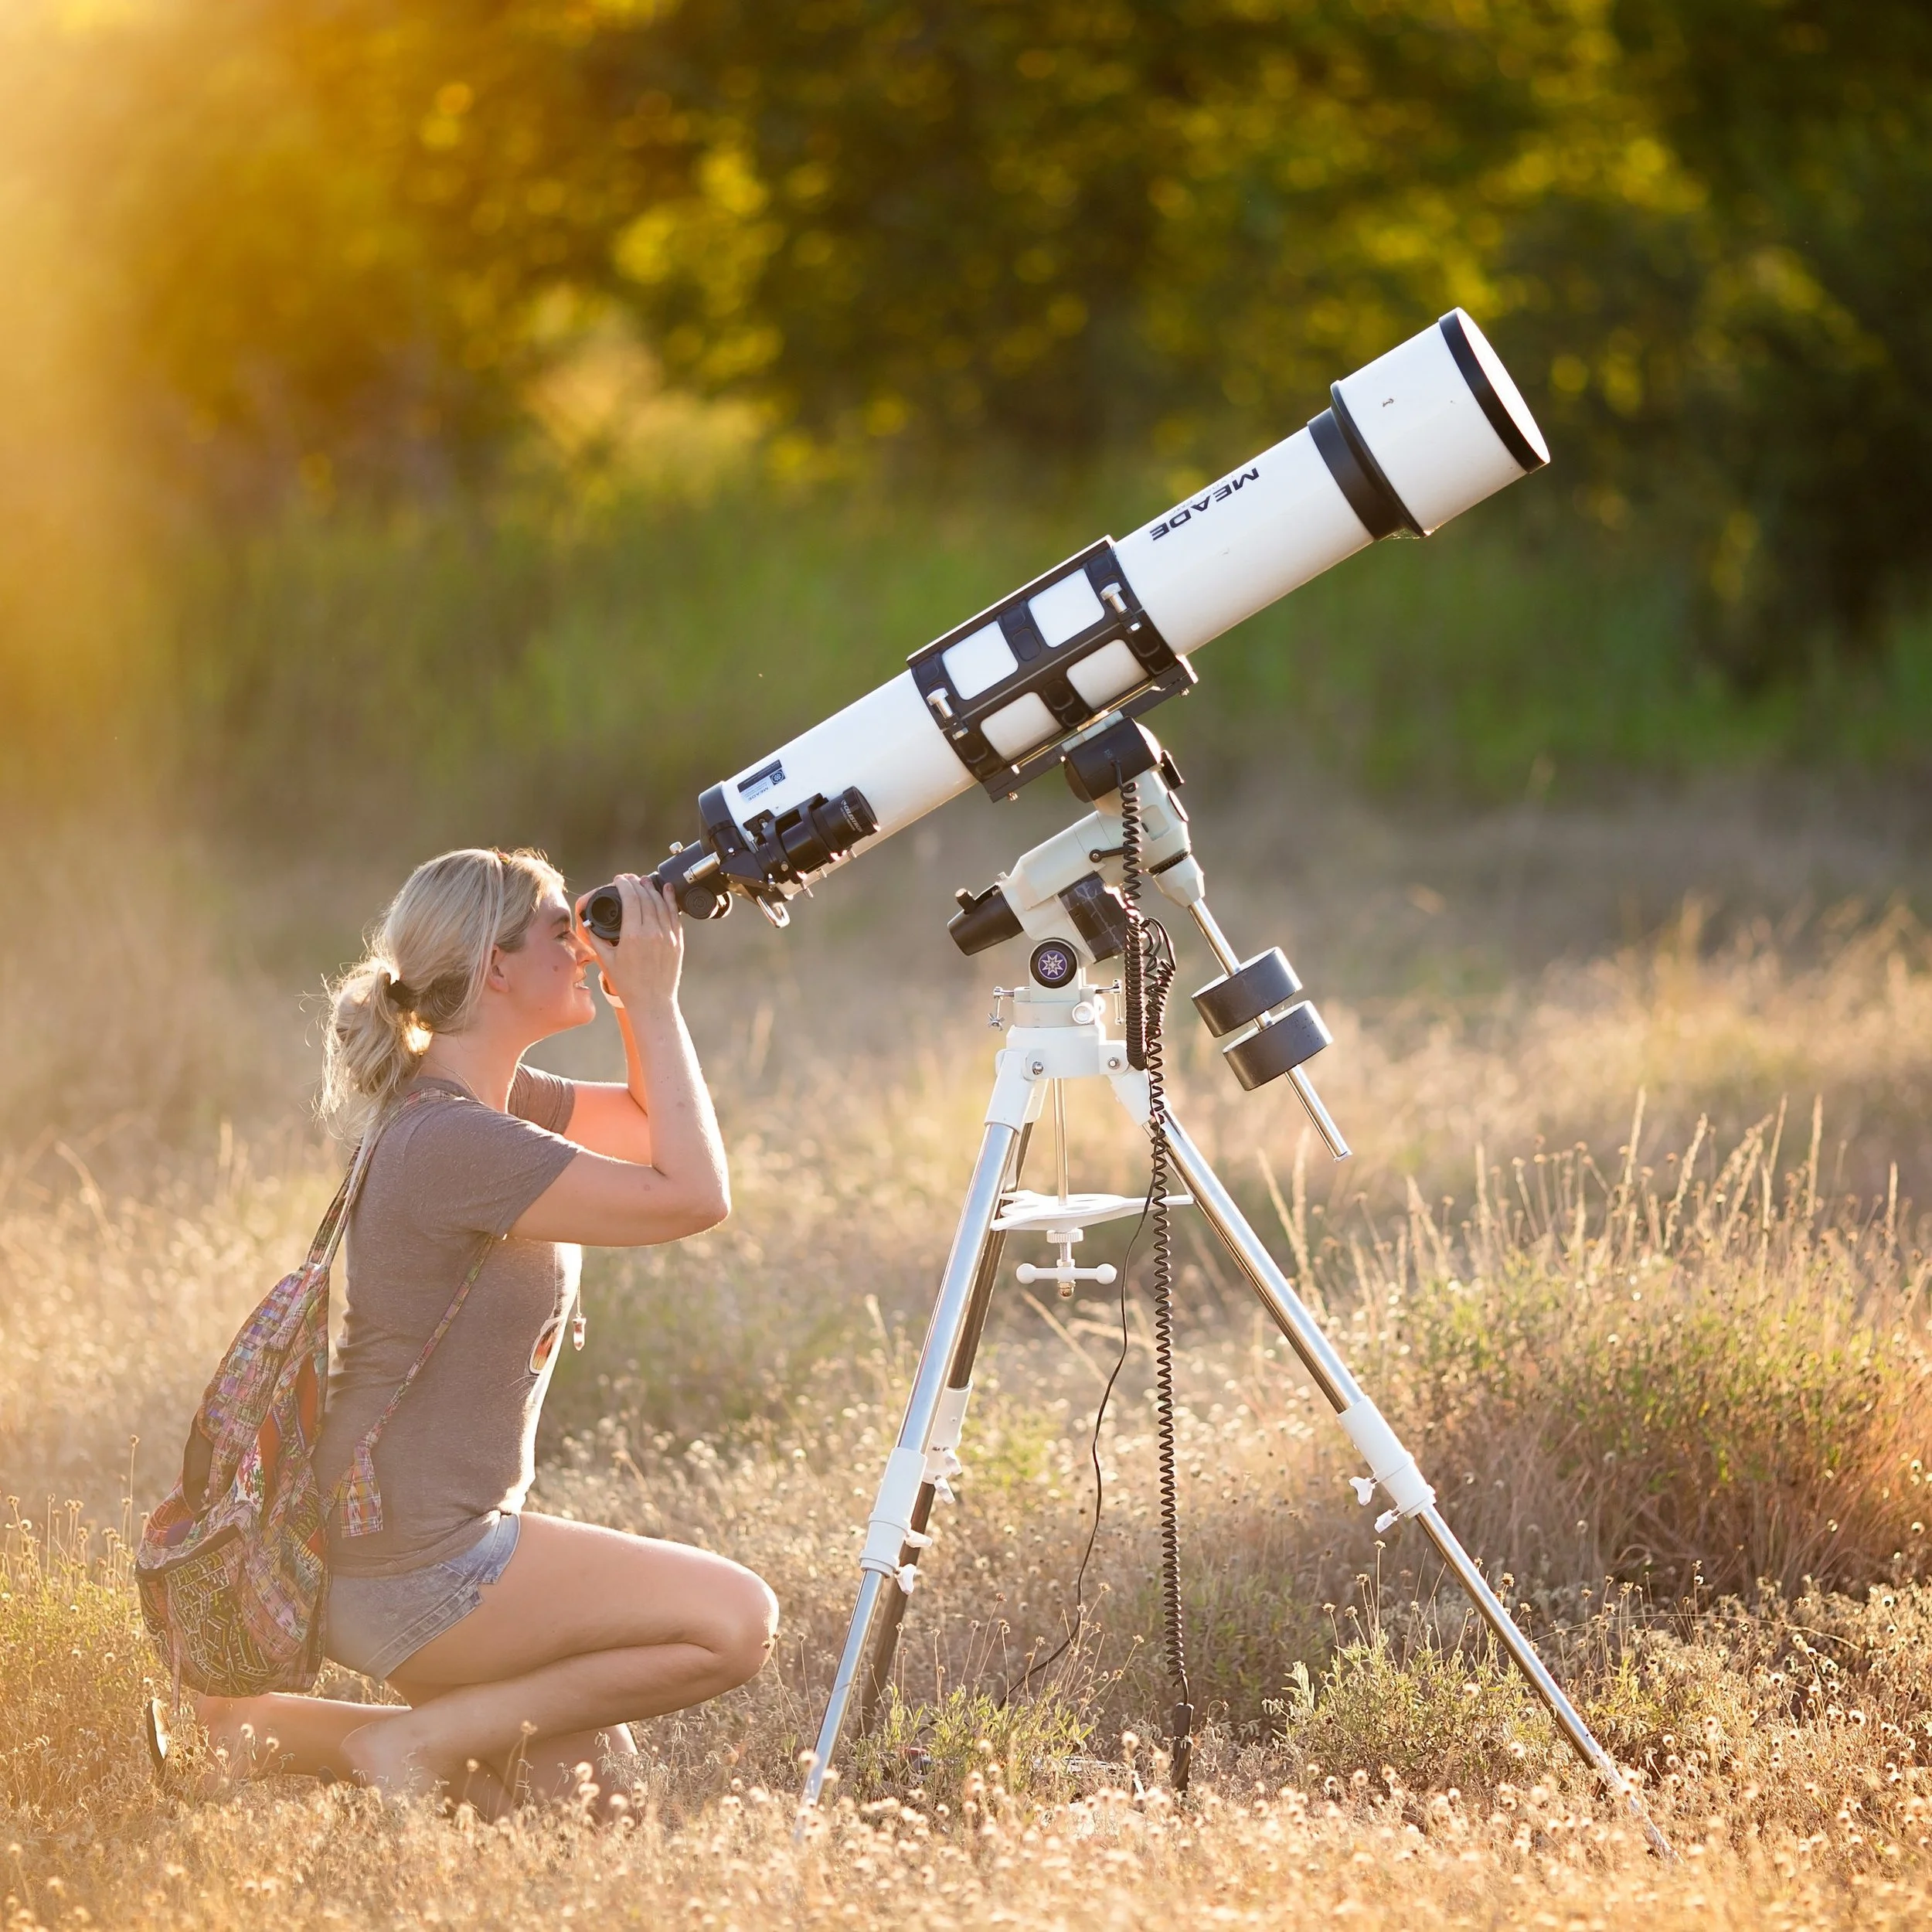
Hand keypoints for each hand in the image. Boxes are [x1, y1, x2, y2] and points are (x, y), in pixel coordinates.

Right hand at [577, 874, 683, 1011]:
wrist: (653, 1002)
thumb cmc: (628, 984)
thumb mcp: (606, 960)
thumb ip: (596, 938)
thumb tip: (586, 923)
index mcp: (633, 936)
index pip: (630, 898)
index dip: (624, 884)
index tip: (619, 880)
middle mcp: (652, 933)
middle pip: (645, 896)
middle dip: (636, 883)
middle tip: (629, 878)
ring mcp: (668, 936)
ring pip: (661, 902)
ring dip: (652, 888)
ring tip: (644, 881)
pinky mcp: (678, 941)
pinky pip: (674, 914)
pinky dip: (670, 899)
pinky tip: (667, 890)